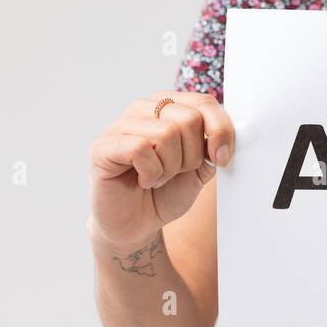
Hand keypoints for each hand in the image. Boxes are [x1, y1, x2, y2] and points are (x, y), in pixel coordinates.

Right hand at [87, 90, 234, 250]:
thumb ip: (213, 145)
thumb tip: (224, 132)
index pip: (205, 102)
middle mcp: (143, 108)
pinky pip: (140, 149)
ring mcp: (120, 125)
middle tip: (176, 172)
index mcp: (168, 106)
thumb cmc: (166, 192)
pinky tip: (143, 181)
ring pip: (166, 133)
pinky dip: (151, 173)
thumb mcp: (201, 167)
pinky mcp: (102, 146)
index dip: (221, 131)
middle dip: (192, 156)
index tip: (221, 159)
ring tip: (158, 177)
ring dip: (170, 167)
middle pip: (189, 119)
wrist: (137, 224)